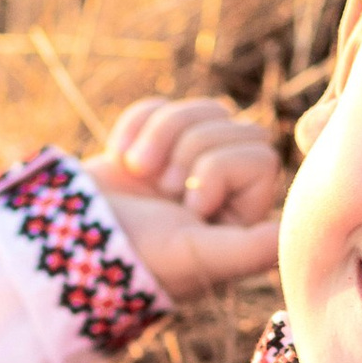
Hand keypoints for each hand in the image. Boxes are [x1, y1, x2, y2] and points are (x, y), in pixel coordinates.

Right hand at [93, 96, 284, 298]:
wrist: (70, 242)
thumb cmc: (141, 258)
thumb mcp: (203, 257)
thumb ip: (253, 249)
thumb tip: (291, 235)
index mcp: (242, 216)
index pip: (260, 155)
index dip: (219, 170)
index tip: (190, 207)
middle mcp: (222, 189)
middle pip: (235, 125)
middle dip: (190, 149)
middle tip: (164, 191)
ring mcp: (186, 162)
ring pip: (202, 109)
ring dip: (161, 136)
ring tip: (141, 175)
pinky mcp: (152, 143)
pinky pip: (161, 104)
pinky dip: (135, 127)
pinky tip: (121, 162)